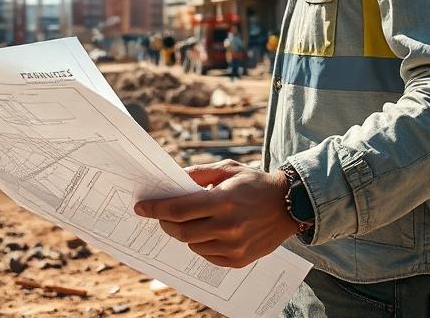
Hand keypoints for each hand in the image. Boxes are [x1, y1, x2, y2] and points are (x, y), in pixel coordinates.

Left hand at [133, 159, 299, 268]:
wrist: (289, 205)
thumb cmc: (255, 183)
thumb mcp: (228, 169)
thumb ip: (199, 173)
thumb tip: (173, 179)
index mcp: (223, 200)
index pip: (178, 209)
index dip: (155, 209)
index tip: (140, 207)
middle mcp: (228, 226)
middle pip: (180, 231)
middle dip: (165, 222)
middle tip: (161, 214)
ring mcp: (234, 246)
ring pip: (192, 244)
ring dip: (184, 232)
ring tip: (191, 220)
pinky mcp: (238, 260)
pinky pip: (207, 255)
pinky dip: (201, 244)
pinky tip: (207, 231)